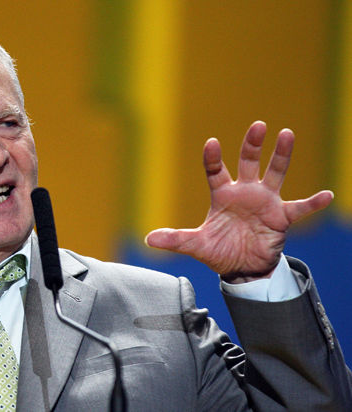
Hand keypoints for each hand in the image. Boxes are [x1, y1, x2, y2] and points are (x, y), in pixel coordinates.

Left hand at [145, 121, 332, 282]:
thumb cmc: (219, 251)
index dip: (213, 158)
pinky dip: (312, 202)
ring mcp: (264, 202)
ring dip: (281, 155)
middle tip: (257, 125)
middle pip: (248, 162)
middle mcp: (244, 192)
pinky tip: (326, 195)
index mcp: (222, 195)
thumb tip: (148, 239)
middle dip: (252, 144)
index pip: (215, 171)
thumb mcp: (196, 244)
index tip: (211, 143)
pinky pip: (299, 207)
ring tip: (287, 134)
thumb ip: (175, 239)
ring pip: (274, 173)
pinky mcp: (281, 216)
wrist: (242, 268)